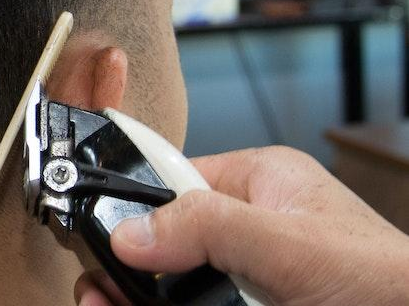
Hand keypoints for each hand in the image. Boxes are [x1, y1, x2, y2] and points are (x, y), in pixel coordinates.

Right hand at [76, 146, 408, 305]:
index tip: (94, 232)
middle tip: (98, 290)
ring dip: (137, 296)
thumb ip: (209, 227)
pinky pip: (189, 305)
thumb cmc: (389, 285)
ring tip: (104, 304)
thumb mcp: (291, 246)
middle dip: (127, 266)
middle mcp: (247, 226)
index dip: (132, 205)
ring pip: (173, 283)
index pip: (173, 179)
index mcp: (259, 182)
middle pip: (165, 240)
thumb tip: (131, 233)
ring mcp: (246, 276)